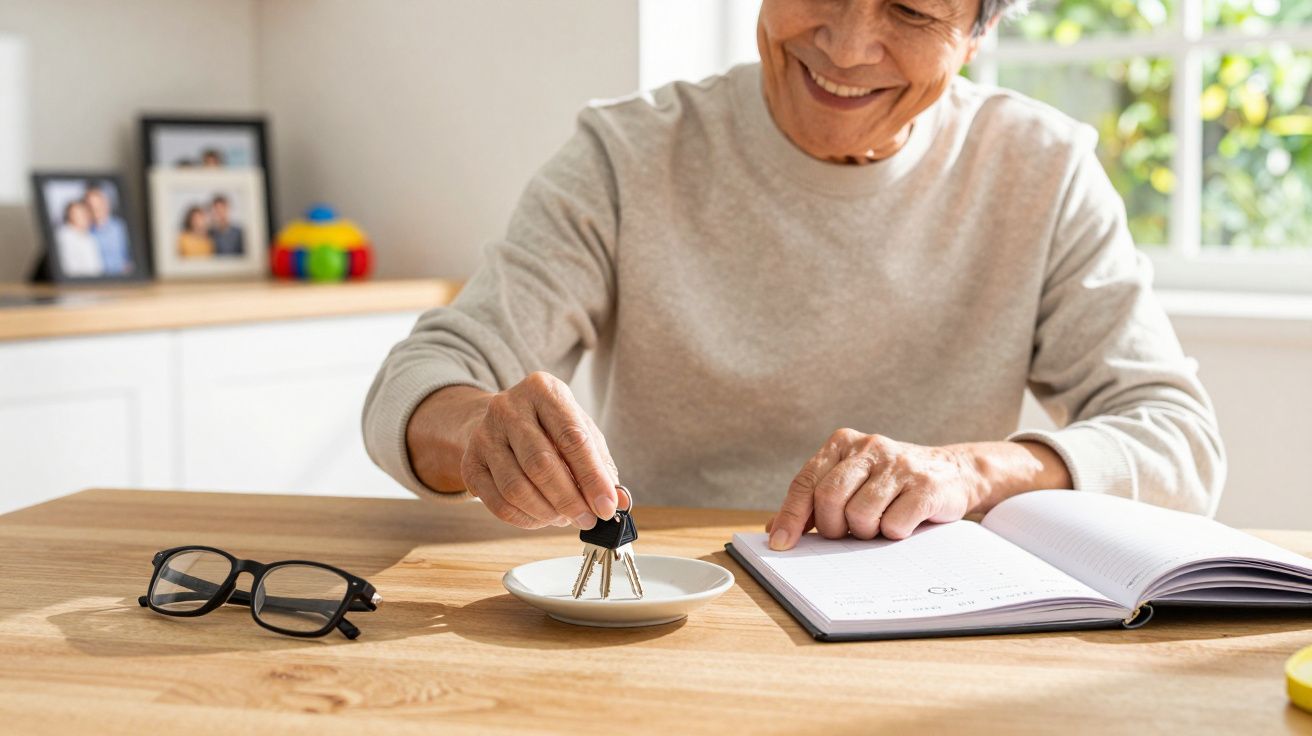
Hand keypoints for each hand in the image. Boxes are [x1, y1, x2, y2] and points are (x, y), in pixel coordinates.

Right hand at [459, 372, 621, 529]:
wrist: (502, 421)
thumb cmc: (550, 427)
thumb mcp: (581, 431)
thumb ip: (600, 464)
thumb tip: (617, 502)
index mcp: (543, 390)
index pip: (572, 438)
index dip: (592, 478)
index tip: (606, 506)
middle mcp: (508, 407)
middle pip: (540, 464)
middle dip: (569, 500)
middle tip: (587, 519)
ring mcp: (484, 434)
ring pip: (516, 488)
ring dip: (547, 513)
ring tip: (565, 517)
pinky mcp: (470, 462)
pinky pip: (498, 503)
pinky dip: (525, 520)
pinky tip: (542, 517)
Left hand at [766, 430, 982, 549]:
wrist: (954, 472)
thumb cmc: (890, 483)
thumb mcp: (851, 481)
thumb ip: (814, 500)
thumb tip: (776, 530)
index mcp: (842, 443)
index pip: (806, 482)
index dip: (791, 516)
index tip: (780, 544)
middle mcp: (869, 447)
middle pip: (829, 498)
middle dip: (833, 527)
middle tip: (846, 533)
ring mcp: (899, 464)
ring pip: (860, 515)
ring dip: (866, 532)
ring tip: (878, 524)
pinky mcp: (925, 486)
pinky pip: (894, 525)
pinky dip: (893, 534)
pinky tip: (903, 522)